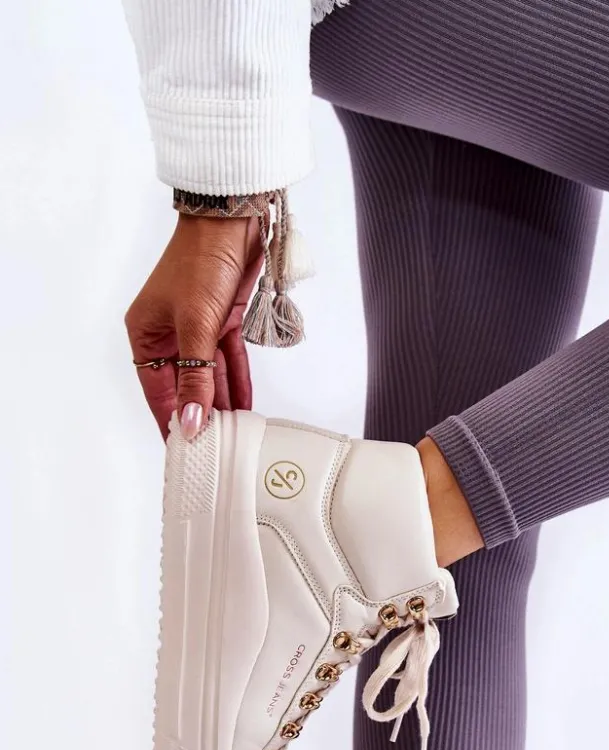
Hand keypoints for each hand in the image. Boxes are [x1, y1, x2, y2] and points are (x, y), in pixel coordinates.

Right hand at [125, 213, 263, 439]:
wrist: (232, 220)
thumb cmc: (201, 261)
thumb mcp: (196, 326)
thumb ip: (196, 377)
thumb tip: (192, 420)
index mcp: (145, 335)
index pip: (158, 392)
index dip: (172, 421)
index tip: (185, 451)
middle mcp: (167, 334)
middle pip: (185, 386)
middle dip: (202, 414)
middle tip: (215, 449)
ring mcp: (196, 328)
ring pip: (209, 376)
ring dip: (222, 401)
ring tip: (234, 434)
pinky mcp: (220, 321)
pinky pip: (227, 360)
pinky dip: (236, 380)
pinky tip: (244, 405)